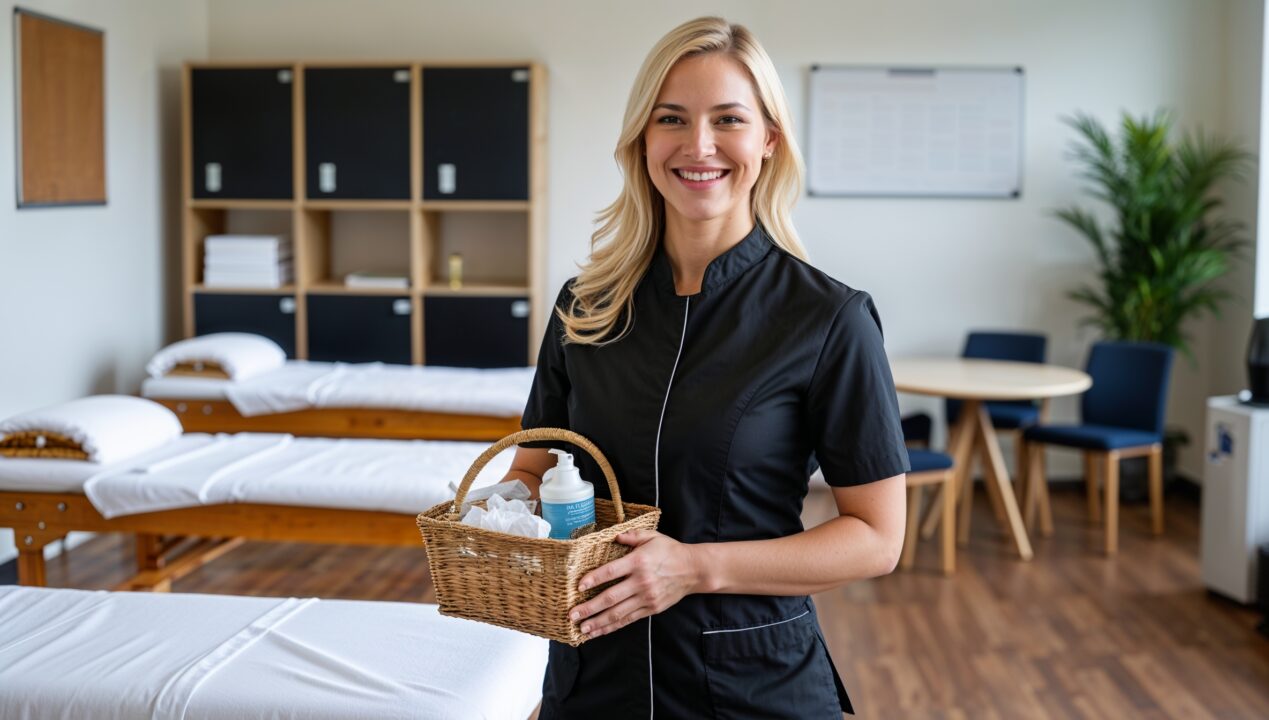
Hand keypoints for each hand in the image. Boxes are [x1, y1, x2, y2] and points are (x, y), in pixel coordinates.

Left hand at [568, 529, 702, 638]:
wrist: (694, 570)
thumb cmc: (670, 551)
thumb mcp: (652, 537)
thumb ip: (631, 536)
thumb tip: (614, 536)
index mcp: (638, 562)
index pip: (611, 572)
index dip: (594, 579)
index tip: (579, 586)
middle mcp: (641, 582)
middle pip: (610, 597)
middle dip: (589, 608)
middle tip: (572, 615)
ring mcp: (646, 598)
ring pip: (618, 613)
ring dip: (598, 622)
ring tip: (581, 629)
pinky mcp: (651, 609)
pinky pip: (628, 620)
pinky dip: (612, 627)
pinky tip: (599, 631)